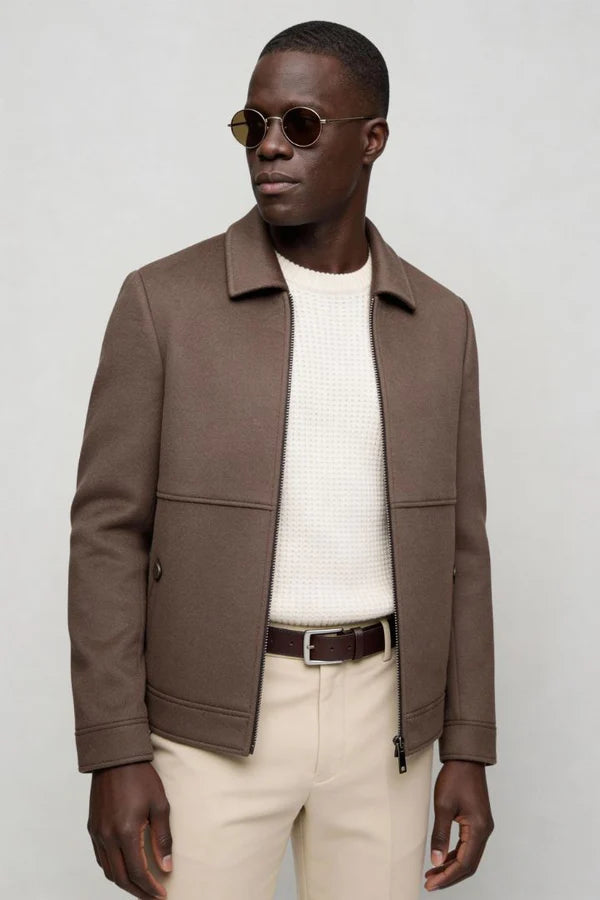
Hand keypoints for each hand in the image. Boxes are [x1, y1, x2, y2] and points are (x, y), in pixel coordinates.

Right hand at [87, 761, 172, 897]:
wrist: (116, 757)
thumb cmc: (141, 777)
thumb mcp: (160, 805)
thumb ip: (162, 838)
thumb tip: (166, 866)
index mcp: (125, 832)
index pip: (138, 872)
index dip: (150, 888)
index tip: (162, 894)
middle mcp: (107, 837)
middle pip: (120, 877)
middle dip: (137, 891)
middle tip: (152, 897)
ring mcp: (97, 833)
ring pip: (108, 870)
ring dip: (124, 882)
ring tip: (141, 886)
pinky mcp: (93, 827)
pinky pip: (100, 858)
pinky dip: (113, 868)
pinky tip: (125, 868)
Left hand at [424, 760, 493, 890]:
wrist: (465, 759)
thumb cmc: (455, 778)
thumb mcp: (443, 806)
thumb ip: (440, 835)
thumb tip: (437, 862)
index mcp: (479, 829)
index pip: (465, 864)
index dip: (448, 876)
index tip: (431, 884)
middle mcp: (485, 831)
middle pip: (469, 864)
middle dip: (450, 876)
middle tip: (430, 884)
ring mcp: (483, 827)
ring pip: (469, 856)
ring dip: (452, 867)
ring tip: (433, 874)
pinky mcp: (478, 822)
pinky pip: (468, 846)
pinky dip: (456, 855)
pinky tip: (443, 859)